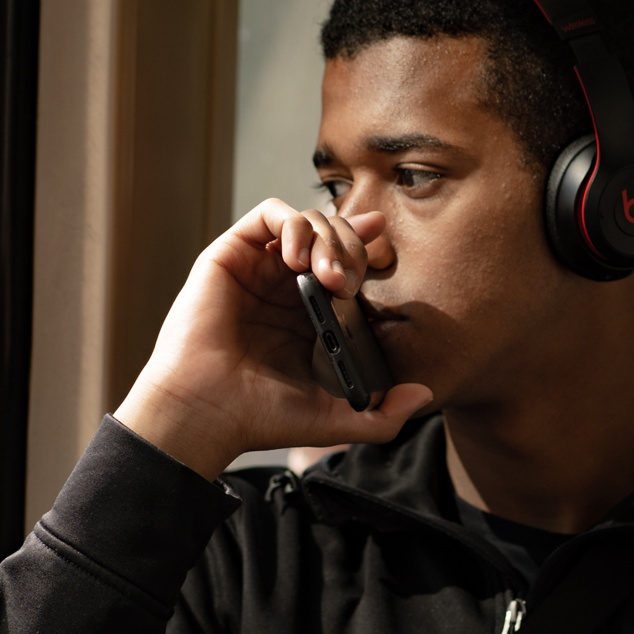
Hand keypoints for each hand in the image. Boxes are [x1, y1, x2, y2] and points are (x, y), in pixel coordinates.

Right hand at [113, 199, 434, 479]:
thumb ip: (383, 414)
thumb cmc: (260, 417)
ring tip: (326, 276)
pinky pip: (271, 214)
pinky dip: (294, 223)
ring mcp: (260, 268)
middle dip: (352, 249)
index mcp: (311, 316)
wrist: (208, 413)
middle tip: (350, 283)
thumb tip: (424, 395)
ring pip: (308, 220)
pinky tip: (297, 258)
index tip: (387, 263)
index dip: (372, 253)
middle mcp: (285, 287)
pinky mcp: (231, 255)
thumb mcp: (336, 419)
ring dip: (327, 238)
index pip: (351, 265)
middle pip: (335, 236)